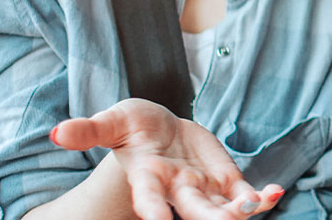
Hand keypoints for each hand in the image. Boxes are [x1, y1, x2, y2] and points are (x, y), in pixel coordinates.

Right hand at [52, 98, 283, 219]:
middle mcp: (176, 191)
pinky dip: (261, 197)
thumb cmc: (132, 127)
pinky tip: (275, 193)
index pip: (150, 199)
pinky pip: (244, 194)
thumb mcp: (113, 121)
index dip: (155, 210)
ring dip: (239, 211)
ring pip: (221, 209)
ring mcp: (202, 190)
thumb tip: (56, 132)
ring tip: (254, 205)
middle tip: (230, 219)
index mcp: (148, 178)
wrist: (159, 130)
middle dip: (211, 218)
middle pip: (193, 211)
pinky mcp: (224, 181)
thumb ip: (89, 130)